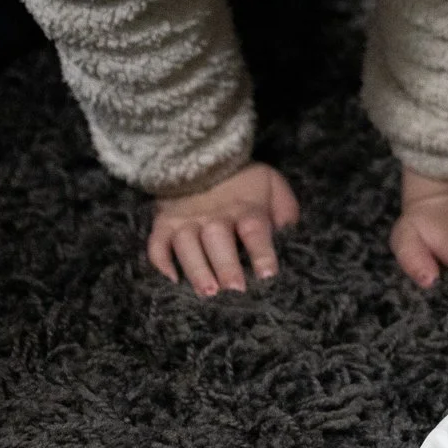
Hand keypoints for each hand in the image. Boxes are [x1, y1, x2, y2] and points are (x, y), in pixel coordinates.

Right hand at [148, 161, 300, 296]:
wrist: (202, 156)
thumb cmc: (244, 181)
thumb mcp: (272, 185)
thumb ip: (285, 210)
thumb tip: (290, 235)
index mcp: (245, 208)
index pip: (255, 230)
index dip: (262, 252)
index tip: (267, 274)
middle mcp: (214, 215)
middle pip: (218, 240)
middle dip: (226, 265)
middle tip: (234, 289)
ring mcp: (186, 219)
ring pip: (187, 245)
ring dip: (197, 268)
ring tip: (207, 291)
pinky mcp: (164, 223)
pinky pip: (157, 243)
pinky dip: (161, 261)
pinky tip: (172, 279)